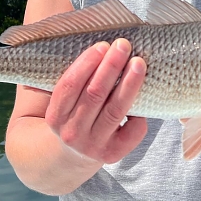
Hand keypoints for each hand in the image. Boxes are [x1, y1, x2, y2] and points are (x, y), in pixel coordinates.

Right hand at [45, 39, 146, 164]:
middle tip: (123, 45)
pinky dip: (140, 113)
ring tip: (139, 62)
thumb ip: (74, 80)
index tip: (102, 45)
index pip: (69, 85)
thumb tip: (99, 46)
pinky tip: (145, 95)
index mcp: (55, 116)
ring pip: (115, 110)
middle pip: (94, 94)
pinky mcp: (113, 154)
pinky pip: (132, 131)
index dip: (86, 63)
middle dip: (111, 66)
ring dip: (129, 83)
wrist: (72, 156)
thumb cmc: (73, 115)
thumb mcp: (62, 102)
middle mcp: (71, 132)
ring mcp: (93, 146)